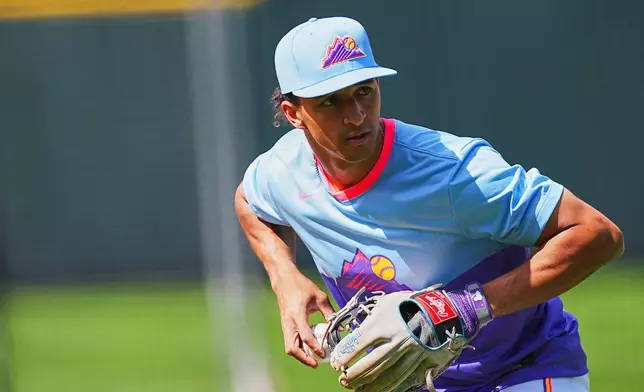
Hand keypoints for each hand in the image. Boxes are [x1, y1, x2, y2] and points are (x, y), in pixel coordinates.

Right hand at [274, 272, 335, 367]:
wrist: (284, 280)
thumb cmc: (301, 286)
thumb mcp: (319, 296)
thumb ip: (329, 312)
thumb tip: (339, 327)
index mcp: (297, 315)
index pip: (306, 336)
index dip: (315, 347)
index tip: (324, 354)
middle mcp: (289, 322)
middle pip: (292, 348)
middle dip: (304, 358)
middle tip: (316, 363)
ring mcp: (285, 325)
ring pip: (289, 347)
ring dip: (300, 355)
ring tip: (312, 360)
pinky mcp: (285, 325)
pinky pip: (289, 341)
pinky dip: (298, 348)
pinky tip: (307, 349)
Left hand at [329, 283, 492, 391]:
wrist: (444, 311)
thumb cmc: (411, 304)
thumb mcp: (387, 303)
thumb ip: (371, 317)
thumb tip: (354, 330)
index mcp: (384, 324)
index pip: (357, 343)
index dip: (344, 355)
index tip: (335, 363)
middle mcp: (395, 342)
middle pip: (370, 364)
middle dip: (353, 374)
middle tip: (342, 379)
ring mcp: (410, 355)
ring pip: (385, 376)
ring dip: (368, 384)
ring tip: (356, 388)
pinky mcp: (421, 363)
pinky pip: (403, 380)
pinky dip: (388, 387)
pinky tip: (377, 390)